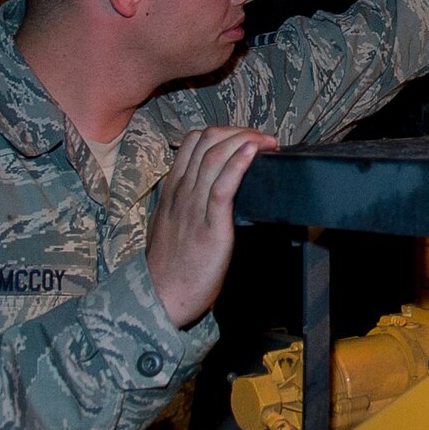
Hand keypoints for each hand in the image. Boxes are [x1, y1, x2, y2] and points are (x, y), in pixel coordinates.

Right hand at [145, 126, 275, 328]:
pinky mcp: (210, 228)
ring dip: (246, 141)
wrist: (161, 298)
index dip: (224, 131)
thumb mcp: (171, 223)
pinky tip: (253, 153)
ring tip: (267, 142)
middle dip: (240, 131)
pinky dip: (239, 165)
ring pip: (215, 157)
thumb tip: (213, 186)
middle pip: (208, 141)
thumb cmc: (171, 265)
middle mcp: (181, 193)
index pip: (193, 141)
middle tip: (263, 139)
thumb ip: (186, 202)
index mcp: (172, 189)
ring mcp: (194, 208)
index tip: (247, 138)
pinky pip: (222, 187)